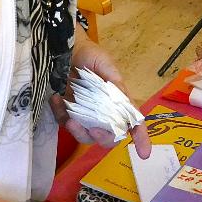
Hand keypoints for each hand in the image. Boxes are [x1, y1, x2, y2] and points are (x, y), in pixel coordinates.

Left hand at [51, 28, 150, 158]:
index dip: (141, 138)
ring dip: (80, 132)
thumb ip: (115, 83)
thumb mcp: (106, 65)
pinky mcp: (65, 112)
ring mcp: (84, 114)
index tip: (144, 154)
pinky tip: (56, 99)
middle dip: (104, 138)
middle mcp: (103, 112)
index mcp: (118, 101)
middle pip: (109, 136)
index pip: (133, 122)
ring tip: (70, 118)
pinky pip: (64, 123)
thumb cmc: (90, 55)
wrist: (65, 48)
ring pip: (86, 136)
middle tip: (95, 130)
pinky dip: (60, 115)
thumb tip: (123, 100)